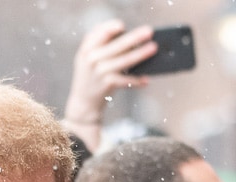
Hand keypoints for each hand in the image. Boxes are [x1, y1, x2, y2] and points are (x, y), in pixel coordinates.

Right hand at [63, 19, 156, 150]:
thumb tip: (124, 31)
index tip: (122, 26)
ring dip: (140, 55)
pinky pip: (125, 81)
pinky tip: (145, 80)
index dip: (111, 28)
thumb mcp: (87, 56)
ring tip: (153, 48)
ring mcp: (99, 73)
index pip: (99, 34)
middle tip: (149, 32)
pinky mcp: (107, 85)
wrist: (82, 102)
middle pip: (116, 46)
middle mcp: (92, 60)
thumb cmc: (90, 74)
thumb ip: (99, 41)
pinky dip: (136, 81)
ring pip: (123, 62)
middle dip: (134, 38)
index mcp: (87, 49)